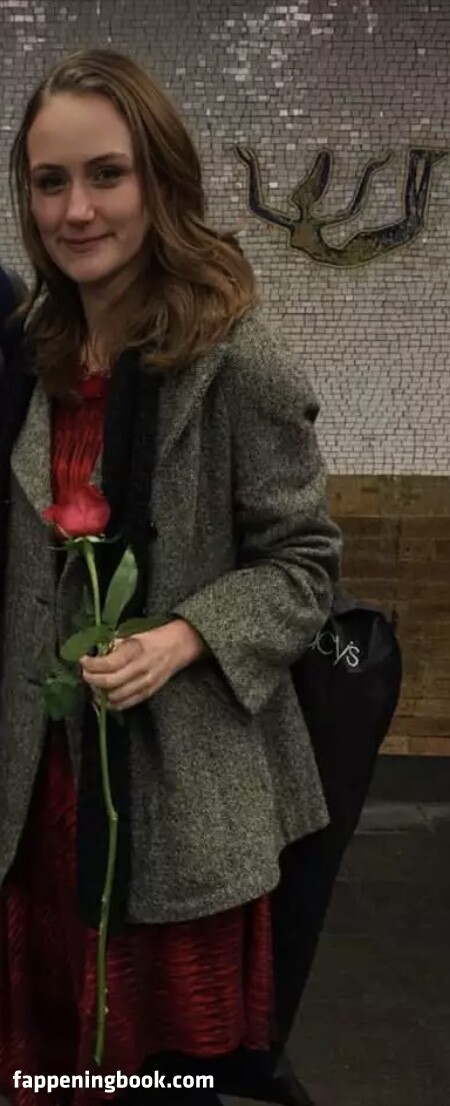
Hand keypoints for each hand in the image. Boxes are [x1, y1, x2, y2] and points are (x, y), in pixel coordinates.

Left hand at [80, 619, 205, 709]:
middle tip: (85, 674)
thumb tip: (94, 653)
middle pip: (109, 682)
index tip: (83, 660)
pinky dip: (112, 703)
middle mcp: (141, 668)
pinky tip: (106, 695)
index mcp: (136, 650)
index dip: (90, 664)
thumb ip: (113, 645)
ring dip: (100, 692)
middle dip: (92, 679)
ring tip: (95, 684)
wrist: (179, 645)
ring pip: (115, 696)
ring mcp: (146, 683)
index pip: (108, 664)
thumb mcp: (132, 635)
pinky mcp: (148, 693)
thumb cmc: (154, 639)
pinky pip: (126, 704)